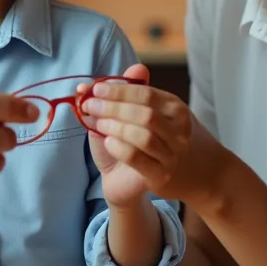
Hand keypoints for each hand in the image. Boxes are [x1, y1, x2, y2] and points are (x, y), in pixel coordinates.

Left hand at [79, 63, 228, 208]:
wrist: (153, 181)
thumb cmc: (139, 142)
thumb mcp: (133, 115)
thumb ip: (116, 98)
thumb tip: (87, 85)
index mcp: (174, 108)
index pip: (146, 93)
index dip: (119, 90)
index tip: (96, 89)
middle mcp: (179, 131)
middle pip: (145, 114)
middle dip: (113, 107)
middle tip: (89, 105)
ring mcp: (172, 155)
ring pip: (143, 136)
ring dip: (115, 126)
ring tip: (98, 123)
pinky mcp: (160, 176)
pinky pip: (137, 158)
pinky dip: (118, 147)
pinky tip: (108, 142)